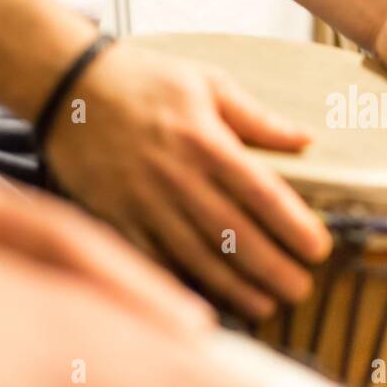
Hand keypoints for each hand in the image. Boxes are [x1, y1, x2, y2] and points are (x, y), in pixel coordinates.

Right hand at [45, 43, 332, 319]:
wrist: (67, 86)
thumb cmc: (143, 80)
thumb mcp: (206, 82)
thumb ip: (257, 118)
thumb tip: (306, 139)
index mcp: (205, 141)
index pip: (262, 193)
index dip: (293, 226)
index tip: (319, 249)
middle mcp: (177, 177)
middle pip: (234, 234)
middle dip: (272, 268)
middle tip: (301, 290)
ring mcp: (144, 202)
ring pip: (196, 256)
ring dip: (234, 287)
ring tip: (265, 306)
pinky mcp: (115, 218)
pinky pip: (152, 260)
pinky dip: (179, 285)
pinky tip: (205, 305)